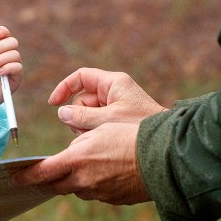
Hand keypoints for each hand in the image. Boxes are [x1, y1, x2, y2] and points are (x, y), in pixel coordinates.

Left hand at [0, 24, 21, 112]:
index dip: (3, 31)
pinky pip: (18, 67)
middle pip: (13, 42)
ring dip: (2, 58)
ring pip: (15, 54)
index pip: (4, 36)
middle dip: (2, 46)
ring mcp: (10, 68)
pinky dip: (8, 67)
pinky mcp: (15, 79)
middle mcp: (5, 56)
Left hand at [14, 122, 150, 203]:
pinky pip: (94, 193)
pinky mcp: (111, 199)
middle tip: (38, 177)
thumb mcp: (99, 129)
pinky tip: (101, 173)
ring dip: (71, 180)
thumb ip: (79, 142)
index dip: (26, 176)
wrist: (159, 159)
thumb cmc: (128, 136)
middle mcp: (84, 181)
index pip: (42, 173)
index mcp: (76, 160)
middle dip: (46, 181)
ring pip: (76, 189)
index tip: (14, 178)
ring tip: (76, 169)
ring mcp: (98, 193)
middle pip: (56, 185)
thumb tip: (70, 153)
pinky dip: (92, 184)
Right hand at [48, 68, 165, 133]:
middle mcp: (113, 91)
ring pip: (87, 114)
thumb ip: (83, 117)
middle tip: (86, 132)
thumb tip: (61, 113)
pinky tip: (101, 142)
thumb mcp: (109, 120)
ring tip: (98, 138)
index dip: (65, 88)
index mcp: (113, 83)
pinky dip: (94, 133)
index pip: (81, 77)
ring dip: (86, 128)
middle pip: (82, 100)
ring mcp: (115, 106)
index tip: (53, 104)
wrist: (166, 142)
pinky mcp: (116, 119)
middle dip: (79, 117)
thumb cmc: (141, 127)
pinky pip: (96, 124)